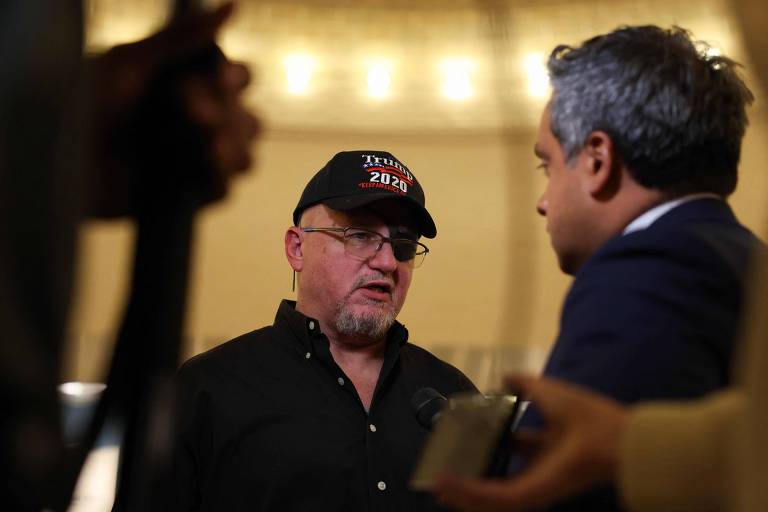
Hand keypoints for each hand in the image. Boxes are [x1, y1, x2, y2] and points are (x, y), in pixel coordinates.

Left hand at [88, 2, 259, 216]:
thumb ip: (181, 38)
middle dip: (227, 115)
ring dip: (231, 148)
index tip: (218, 79)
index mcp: (194, 87)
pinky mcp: (189, 195)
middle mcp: (204, 124)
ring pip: (246, 157)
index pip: (241, 79)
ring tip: (205, 145)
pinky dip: (218, 177)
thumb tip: (232, 7)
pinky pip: (224, 190)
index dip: (236, 80)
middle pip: (251, 120)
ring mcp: (199, 162)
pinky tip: (200, 166)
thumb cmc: (86, 104)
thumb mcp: (129, 63)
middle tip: (190, 114)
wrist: (60, 162)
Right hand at [433, 375, 628, 511]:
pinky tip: (446, 485)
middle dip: (471, 478)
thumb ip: (523, 383)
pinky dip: (467, 492)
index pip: (512, 449)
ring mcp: (533, 485)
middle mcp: (539, 469)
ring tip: (439, 487)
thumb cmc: (582, 414)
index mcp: (547, 446)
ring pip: (489, 496)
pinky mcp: (529, 494)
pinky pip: (492, 497)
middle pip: (498, 476)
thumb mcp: (545, 390)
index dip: (489, 446)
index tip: (466, 442)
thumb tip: (503, 377)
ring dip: (462, 492)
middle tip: (446, 475)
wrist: (609, 439)